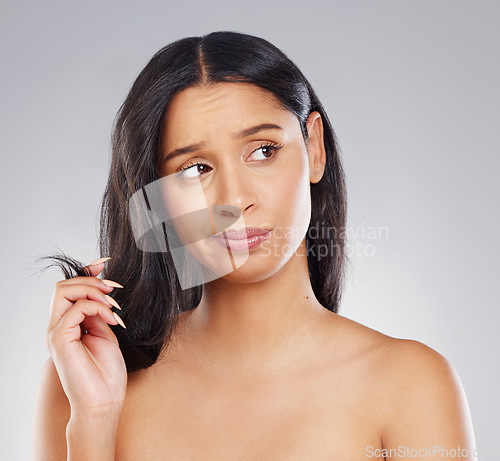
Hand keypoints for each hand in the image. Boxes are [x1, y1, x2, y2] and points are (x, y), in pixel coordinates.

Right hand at [46, 258, 126, 416]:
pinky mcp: (59, 340)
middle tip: (114, 290)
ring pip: (63, 291)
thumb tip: (102, 291)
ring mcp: (56, 333)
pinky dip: (96, 307)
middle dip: (92, 281)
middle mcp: (58, 326)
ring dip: (93, 291)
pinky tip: (111, 319)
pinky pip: (75, 309)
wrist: (104, 401)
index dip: (86, 272)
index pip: (69, 288)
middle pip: (63, 285)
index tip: (105, 262)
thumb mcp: (106, 332)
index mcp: (69, 324)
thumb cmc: (106, 372)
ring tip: (113, 305)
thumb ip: (99, 312)